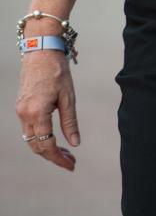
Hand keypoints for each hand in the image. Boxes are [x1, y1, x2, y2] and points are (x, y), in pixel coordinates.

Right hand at [16, 52, 79, 170]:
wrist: (40, 50)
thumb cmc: (57, 71)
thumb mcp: (68, 97)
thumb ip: (70, 122)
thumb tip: (75, 143)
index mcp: (37, 113)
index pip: (47, 145)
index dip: (59, 158)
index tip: (71, 165)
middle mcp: (25, 114)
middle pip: (36, 146)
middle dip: (53, 157)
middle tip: (71, 161)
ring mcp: (20, 110)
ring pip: (31, 139)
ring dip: (46, 148)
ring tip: (65, 152)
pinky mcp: (21, 106)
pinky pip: (28, 129)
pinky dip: (40, 137)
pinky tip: (54, 137)